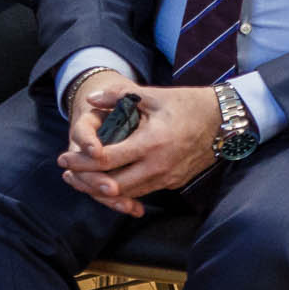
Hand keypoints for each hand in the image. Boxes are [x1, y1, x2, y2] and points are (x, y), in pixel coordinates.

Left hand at [58, 81, 221, 214]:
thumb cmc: (189, 104)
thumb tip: (91, 99)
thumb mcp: (153, 95)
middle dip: (86, 182)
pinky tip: (108, 182)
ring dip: (102, 190)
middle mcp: (158, 166)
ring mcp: (167, 177)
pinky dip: (122, 191)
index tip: (64, 159)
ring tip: (82, 180)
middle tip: (67, 174)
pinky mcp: (173, 182)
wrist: (225, 121)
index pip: (107, 160)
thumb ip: (119, 96)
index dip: (81, 162)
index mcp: (151, 143)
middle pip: (112, 186)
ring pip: (126, 194)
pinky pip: (141, 192)